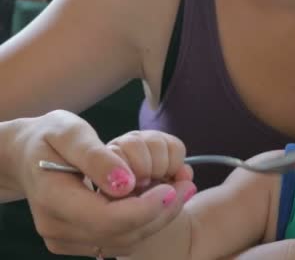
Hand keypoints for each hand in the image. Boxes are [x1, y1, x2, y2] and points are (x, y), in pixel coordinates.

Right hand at [11, 110, 193, 256]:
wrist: (27, 156)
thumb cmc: (50, 137)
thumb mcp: (70, 133)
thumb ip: (96, 157)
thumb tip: (125, 183)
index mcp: (52, 198)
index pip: (106, 218)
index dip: (144, 208)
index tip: (172, 188)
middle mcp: (57, 226)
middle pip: (121, 234)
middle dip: (161, 213)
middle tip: (187, 186)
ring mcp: (66, 238)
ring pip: (126, 241)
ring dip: (159, 218)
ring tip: (181, 189)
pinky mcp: (78, 241)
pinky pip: (120, 240)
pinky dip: (146, 222)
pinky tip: (162, 199)